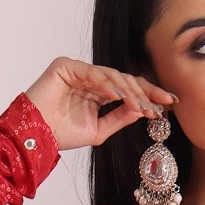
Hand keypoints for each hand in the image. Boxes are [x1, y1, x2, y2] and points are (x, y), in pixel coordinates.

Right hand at [26, 57, 177, 154]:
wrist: (35, 138)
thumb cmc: (61, 135)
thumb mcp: (100, 130)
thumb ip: (121, 118)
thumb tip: (145, 109)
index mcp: (99, 92)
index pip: (128, 89)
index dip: (149, 95)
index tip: (169, 104)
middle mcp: (90, 79)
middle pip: (124, 79)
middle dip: (145, 92)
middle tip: (160, 104)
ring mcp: (78, 71)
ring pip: (111, 75)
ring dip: (129, 91)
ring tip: (140, 105)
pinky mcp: (65, 66)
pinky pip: (92, 73)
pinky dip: (106, 84)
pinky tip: (119, 96)